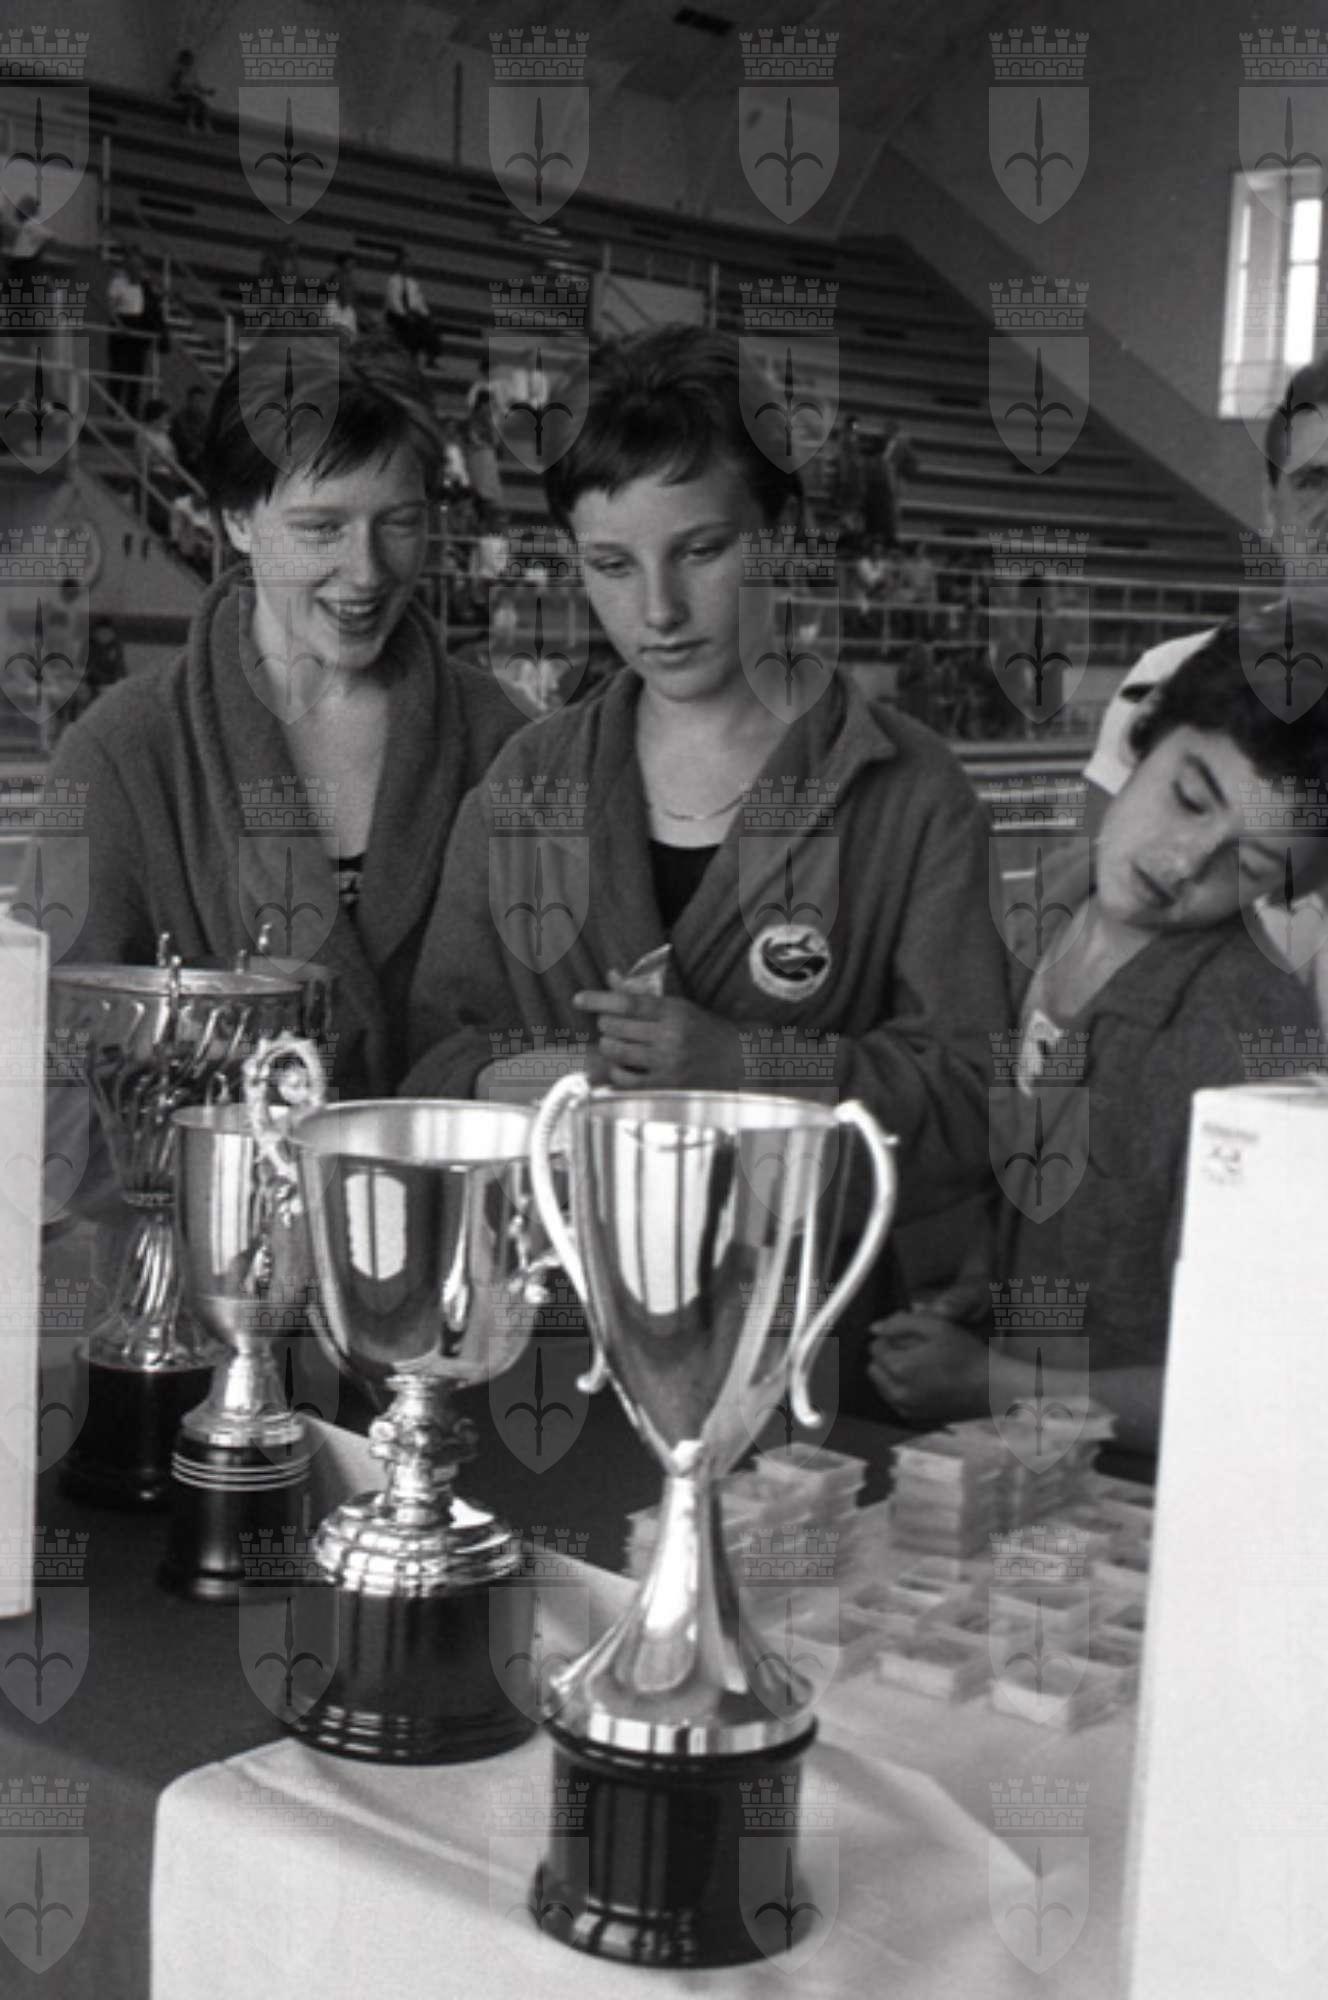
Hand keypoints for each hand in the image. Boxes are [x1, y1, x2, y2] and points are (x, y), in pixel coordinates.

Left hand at [573, 977, 744, 1090]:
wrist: (742, 1062)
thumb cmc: (707, 1031)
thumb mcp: (679, 1007)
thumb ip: (642, 994)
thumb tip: (611, 976)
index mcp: (675, 1011)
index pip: (628, 1002)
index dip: (598, 999)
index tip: (579, 999)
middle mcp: (670, 1036)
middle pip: (616, 1027)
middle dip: (605, 1024)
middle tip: (608, 1024)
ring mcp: (668, 1063)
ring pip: (617, 1052)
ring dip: (608, 1045)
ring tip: (613, 1042)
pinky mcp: (666, 1087)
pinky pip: (625, 1079)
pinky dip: (616, 1071)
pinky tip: (621, 1066)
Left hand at [867, 1309, 988, 1423]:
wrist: (990, 1387)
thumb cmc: (966, 1354)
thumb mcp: (935, 1326)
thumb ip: (900, 1323)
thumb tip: (875, 1328)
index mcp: (899, 1368)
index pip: (875, 1347)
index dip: (891, 1336)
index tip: (910, 1336)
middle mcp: (897, 1393)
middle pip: (874, 1367)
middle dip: (888, 1356)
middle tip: (914, 1349)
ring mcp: (906, 1408)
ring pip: (882, 1386)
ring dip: (892, 1373)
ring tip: (920, 1364)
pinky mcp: (916, 1418)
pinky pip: (895, 1400)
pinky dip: (902, 1389)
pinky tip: (923, 1380)